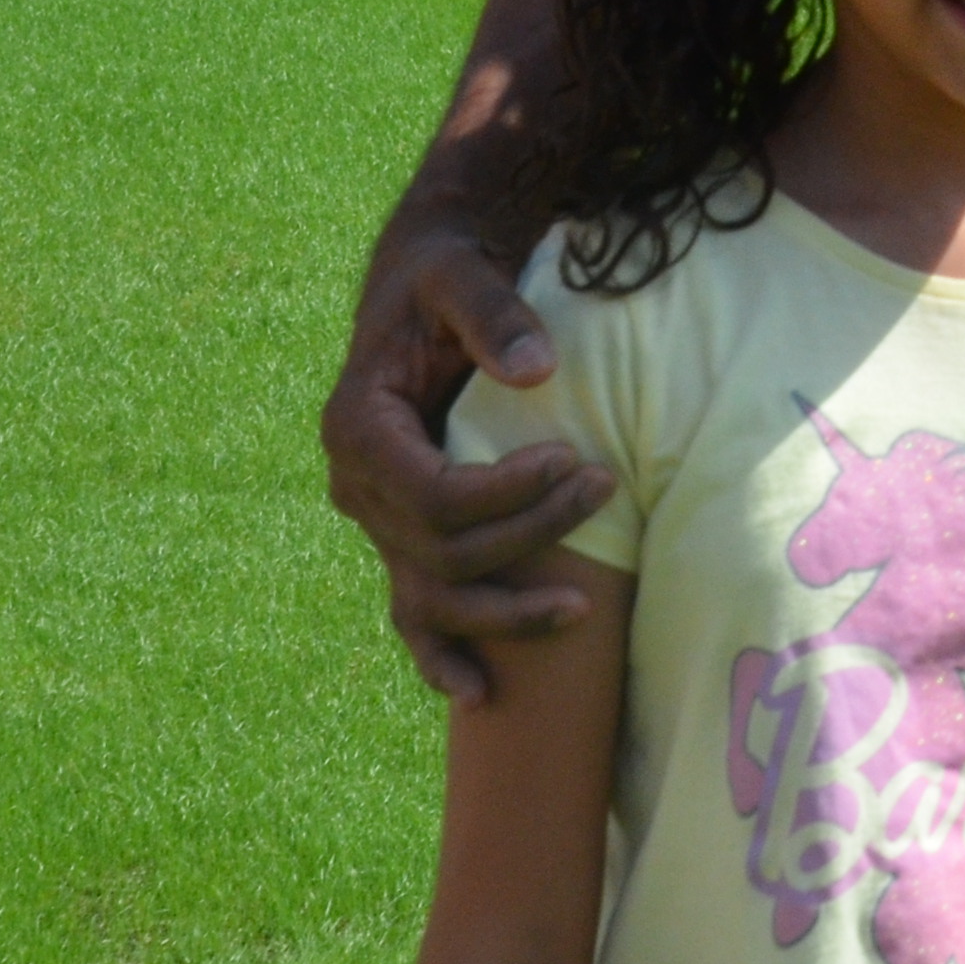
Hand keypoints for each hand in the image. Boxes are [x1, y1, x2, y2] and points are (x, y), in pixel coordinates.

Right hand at [322, 228, 609, 705]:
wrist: (425, 281)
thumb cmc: (445, 272)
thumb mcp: (462, 273)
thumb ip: (493, 313)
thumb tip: (539, 370)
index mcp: (357, 428)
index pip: (430, 496)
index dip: (503, 492)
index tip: (572, 459)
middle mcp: (357, 487)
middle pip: (441, 550)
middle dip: (528, 533)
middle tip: (607, 487)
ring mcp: (377, 521)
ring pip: (430, 597)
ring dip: (502, 615)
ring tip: (583, 612)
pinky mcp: (404, 534)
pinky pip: (414, 608)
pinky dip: (441, 652)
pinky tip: (479, 691)